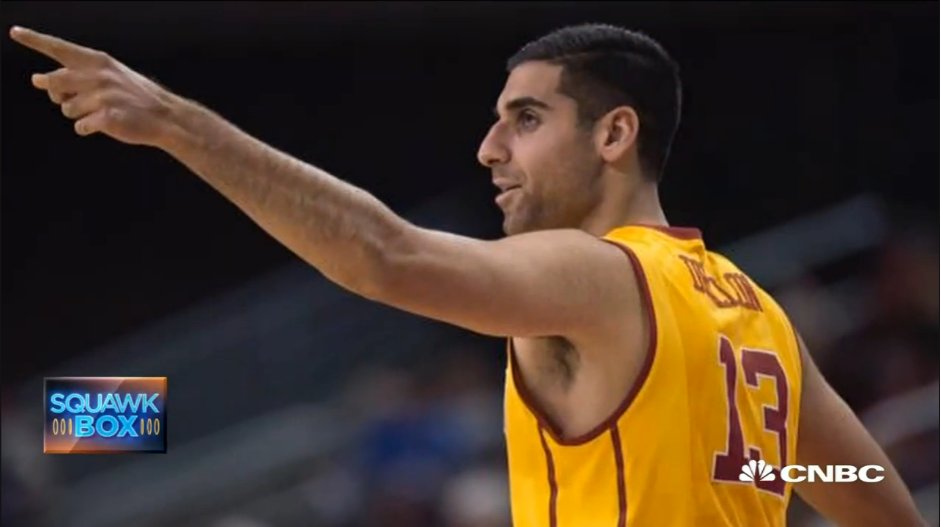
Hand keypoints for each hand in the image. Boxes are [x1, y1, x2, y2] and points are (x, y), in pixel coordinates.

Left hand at [9, 26, 181, 146]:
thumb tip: (40, 81)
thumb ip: (77, 75)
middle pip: (54, 83)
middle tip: (69, 98)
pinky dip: (89, 128)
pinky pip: (80, 126)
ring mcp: (102, 97)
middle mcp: (97, 76)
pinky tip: (106, 124)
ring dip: (78, 114)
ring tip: (100, 112)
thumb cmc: (135, 96)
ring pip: (66, 109)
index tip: (15, 32)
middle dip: (57, 93)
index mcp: (98, 61)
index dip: (35, 40)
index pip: (60, 48)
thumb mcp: (111, 74)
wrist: (166, 117)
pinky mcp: (106, 118)